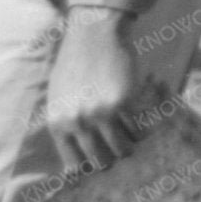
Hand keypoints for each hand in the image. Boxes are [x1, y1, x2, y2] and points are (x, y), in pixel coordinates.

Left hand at [43, 8, 156, 171]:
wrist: (94, 34)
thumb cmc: (75, 65)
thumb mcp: (59, 98)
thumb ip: (65, 126)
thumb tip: (74, 164)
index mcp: (57, 124)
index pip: (74, 167)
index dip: (90, 166)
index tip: (101, 158)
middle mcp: (76, 123)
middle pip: (102, 163)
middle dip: (113, 157)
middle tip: (119, 143)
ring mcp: (99, 114)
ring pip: (124, 151)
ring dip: (131, 144)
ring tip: (130, 131)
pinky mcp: (122, 103)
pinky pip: (139, 132)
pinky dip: (143, 129)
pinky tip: (140, 117)